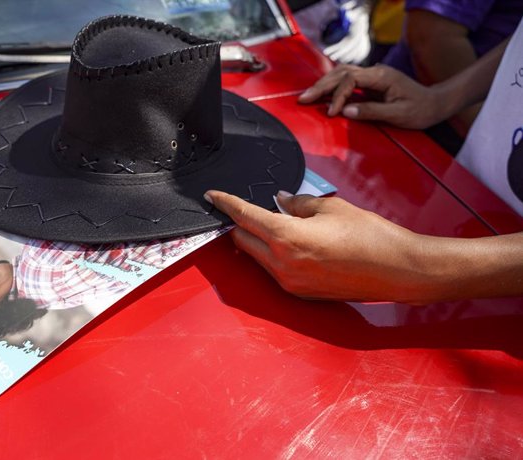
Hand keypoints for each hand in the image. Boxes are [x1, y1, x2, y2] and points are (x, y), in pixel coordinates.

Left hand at [204, 190, 432, 302]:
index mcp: (287, 238)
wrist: (398, 271)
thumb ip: (298, 203)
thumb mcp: (331, 208)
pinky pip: (273, 270)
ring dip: (256, 239)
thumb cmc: (370, 236)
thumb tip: (281, 200)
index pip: (244, 216)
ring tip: (272, 222)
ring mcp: (289, 282)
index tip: (212, 196)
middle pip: (242, 240)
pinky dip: (272, 254)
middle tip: (243, 207)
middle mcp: (282, 264)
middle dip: (239, 223)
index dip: (226, 203)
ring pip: (256, 256)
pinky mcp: (300, 292)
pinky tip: (288, 242)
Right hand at [298, 64, 446, 128]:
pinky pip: (346, 80)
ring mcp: (372, 76)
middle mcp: (375, 72)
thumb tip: (346, 111)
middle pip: (341, 72)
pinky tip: (322, 94)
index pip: (350, 79)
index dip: (337, 95)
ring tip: (308, 96)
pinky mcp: (370, 83)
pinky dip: (332, 86)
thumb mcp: (398, 114)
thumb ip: (371, 111)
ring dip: (324, 84)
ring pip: (342, 73)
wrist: (435, 104)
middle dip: (321, 86)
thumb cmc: (420, 110)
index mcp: (381, 76)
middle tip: (304, 98)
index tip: (332, 112)